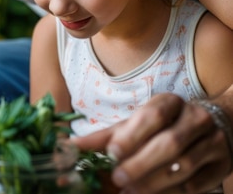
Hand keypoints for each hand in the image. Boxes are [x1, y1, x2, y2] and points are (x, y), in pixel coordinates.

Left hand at [72, 93, 231, 192]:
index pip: (152, 116)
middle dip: (141, 163)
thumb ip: (104, 137)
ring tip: (132, 191)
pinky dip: (177, 190)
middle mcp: (195, 118)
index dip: (132, 136)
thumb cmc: (162, 125)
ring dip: (155, 181)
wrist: (210, 125)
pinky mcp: (223, 163)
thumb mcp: (133, 124)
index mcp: (169, 102)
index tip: (112, 153)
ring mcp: (213, 141)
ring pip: (184, 165)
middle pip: (169, 143)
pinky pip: (200, 182)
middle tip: (118, 178)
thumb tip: (69, 148)